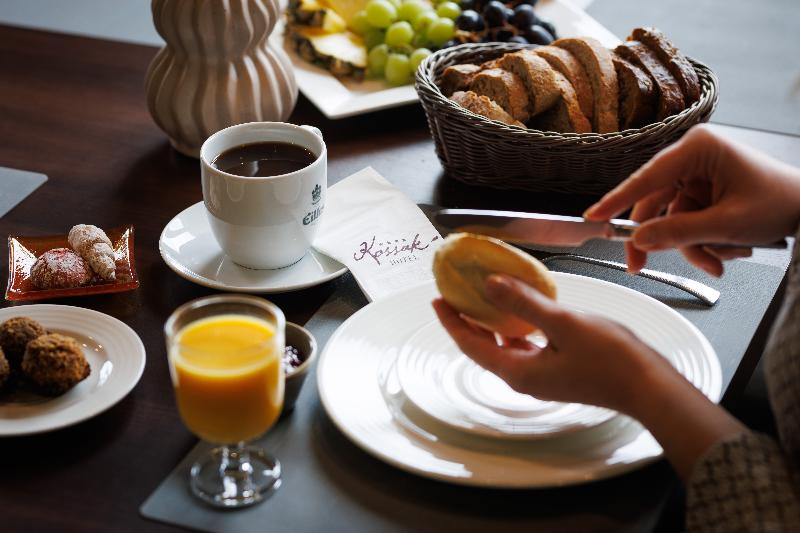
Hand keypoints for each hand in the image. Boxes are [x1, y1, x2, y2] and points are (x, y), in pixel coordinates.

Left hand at [432, 274, 674, 414]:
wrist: (649, 387)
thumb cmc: (611, 359)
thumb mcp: (563, 323)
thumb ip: (523, 303)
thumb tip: (488, 285)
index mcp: (518, 372)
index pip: (471, 345)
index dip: (452, 322)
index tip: (437, 300)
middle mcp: (525, 379)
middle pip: (483, 348)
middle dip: (467, 322)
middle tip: (455, 296)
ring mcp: (542, 377)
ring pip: (504, 348)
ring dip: (491, 324)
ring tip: (483, 299)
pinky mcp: (558, 372)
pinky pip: (525, 348)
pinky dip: (515, 329)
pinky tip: (523, 311)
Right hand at [584, 125, 799, 274]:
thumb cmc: (781, 203)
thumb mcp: (727, 224)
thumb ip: (680, 232)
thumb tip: (640, 239)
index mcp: (699, 148)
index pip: (647, 177)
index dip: (618, 200)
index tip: (594, 217)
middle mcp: (693, 157)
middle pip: (654, 203)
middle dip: (663, 239)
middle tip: (641, 266)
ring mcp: (697, 175)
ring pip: (669, 219)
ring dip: (690, 246)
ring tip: (716, 262)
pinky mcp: (702, 192)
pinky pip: (684, 222)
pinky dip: (699, 243)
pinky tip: (722, 252)